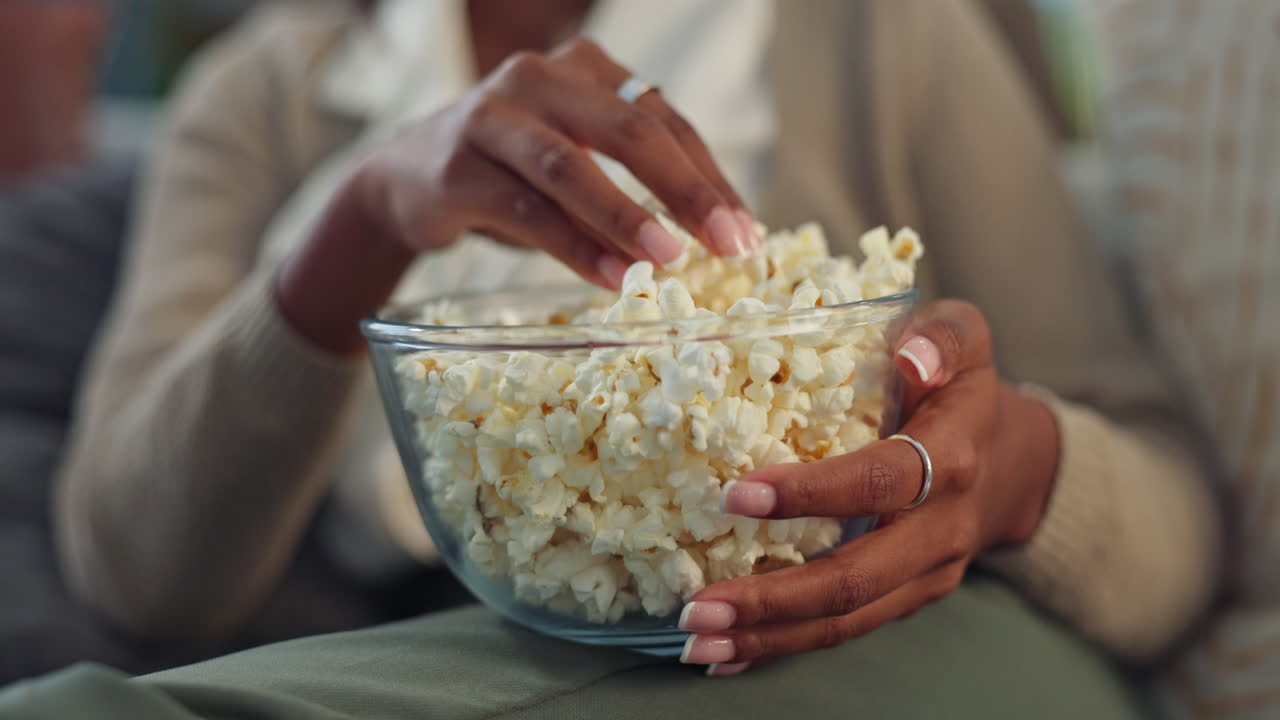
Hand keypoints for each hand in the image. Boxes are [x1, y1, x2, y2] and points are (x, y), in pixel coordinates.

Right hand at [277, 38, 757, 353]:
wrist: (403, 179)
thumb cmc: (510, 172)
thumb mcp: (577, 162)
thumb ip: (633, 182)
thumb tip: (715, 238)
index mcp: (584, 69)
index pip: (664, 120)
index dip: (709, 177)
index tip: (746, 231)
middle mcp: (538, 78)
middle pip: (629, 130)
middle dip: (687, 191)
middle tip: (729, 244)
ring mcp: (491, 118)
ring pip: (570, 167)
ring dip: (626, 217)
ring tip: (669, 261)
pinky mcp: (455, 168)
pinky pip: (525, 210)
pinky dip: (572, 247)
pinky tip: (610, 277)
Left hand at [677, 300, 1060, 675]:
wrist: (1016, 463)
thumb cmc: (963, 387)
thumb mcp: (966, 338)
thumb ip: (941, 336)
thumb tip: (910, 356)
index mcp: (949, 458)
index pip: (879, 481)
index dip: (811, 492)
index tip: (738, 495)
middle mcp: (941, 527)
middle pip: (856, 578)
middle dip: (775, 598)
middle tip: (700, 607)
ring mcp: (927, 573)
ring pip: (848, 618)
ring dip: (770, 637)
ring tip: (700, 645)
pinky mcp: (909, 597)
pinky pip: (847, 628)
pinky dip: (786, 645)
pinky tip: (729, 655)